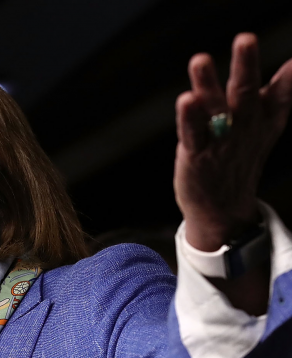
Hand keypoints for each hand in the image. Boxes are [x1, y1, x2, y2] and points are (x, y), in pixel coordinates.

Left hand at [175, 33, 291, 251]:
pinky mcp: (196, 153)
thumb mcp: (267, 125)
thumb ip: (280, 93)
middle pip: (245, 91)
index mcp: (264, 117)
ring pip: (214, 107)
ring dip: (207, 84)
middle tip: (246, 39)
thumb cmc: (241, 156)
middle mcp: (244, 125)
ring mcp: (219, 139)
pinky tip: (186, 100)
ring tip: (199, 61)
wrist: (222, 207)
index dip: (289, 76)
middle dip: (246, 65)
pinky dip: (189, 117)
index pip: (281, 92)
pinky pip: (192, 132)